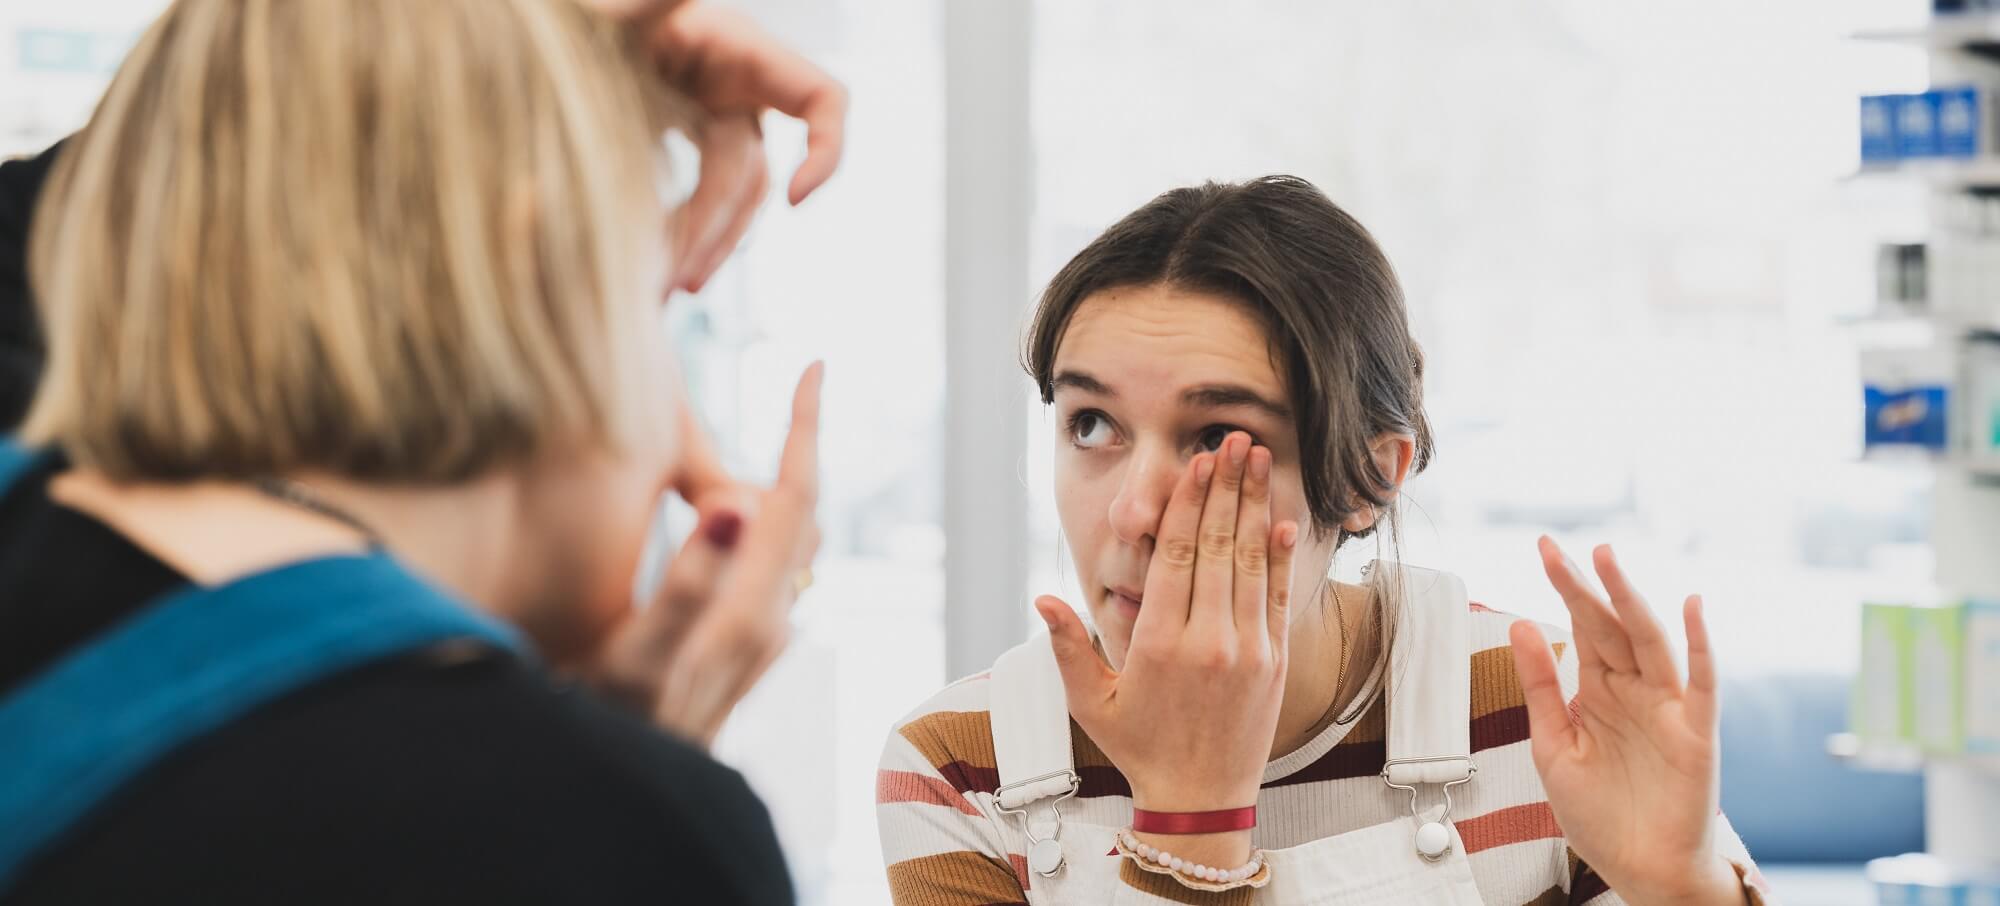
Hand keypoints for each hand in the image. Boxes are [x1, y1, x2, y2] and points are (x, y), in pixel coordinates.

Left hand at [581, 0, 848, 292]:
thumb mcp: (621, 11)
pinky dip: (685, 228)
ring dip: (706, 244)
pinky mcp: (689, 133)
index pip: (823, 98)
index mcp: (735, 46)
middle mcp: (736, 83)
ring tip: (671, 291)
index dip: (827, 151)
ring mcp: (715, 111)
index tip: (796, 200)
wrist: (564, 19)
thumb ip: (641, 11)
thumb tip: (654, 9)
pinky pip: (701, 193)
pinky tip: (656, 262)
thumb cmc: (601, 7)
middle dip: (720, 230)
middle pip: (751, 171)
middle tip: (681, 281)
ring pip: (729, 195)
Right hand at [597, 363, 823, 747]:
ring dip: (782, 479)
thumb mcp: (632, 658)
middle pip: (802, 511)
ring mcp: (759, 639)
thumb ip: (684, 585)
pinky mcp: (740, 650)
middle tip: (791, 381)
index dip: (805, 427)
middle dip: (798, 441)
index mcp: (749, 610)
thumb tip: (738, 504)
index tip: (815, 365)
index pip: (794, 497)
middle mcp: (769, 622)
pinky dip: (761, 518)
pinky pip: (769, 565)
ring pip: (790, 539)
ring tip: (766, 425)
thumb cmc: (610, 731)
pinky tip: (730, 507)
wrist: (615, 806)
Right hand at [1036, 433, 1293, 869]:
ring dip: (1253, 506)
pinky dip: (1279, 557)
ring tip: (1255, 461)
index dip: (1188, 504)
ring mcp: (1247, 651)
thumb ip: (1067, 646)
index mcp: (1159, 644)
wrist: (1200, 798)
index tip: (1196, 464)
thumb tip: (1043, 596)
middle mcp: (1207, 641)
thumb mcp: (1091, 700)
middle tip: (1231, 441)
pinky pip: (1278, 597)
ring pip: (1250, 564)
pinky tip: (1279, 519)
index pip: (1176, 557)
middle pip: (1217, 547)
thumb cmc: (1139, 746)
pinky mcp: (1275, 662)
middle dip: (1225, 488)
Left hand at [1510, 538, 1744, 905]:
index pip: (1581, 626)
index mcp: (1599, 690)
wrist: (1637, 869)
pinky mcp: (1696, 733)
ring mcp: (1668, 708)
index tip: (1544, 548)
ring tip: (1607, 559)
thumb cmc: (1600, 813)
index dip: (1565, 588)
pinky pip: (1702, 682)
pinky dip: (1701, 644)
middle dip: (1586, 585)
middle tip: (1558, 548)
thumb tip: (1521, 625)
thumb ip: (1541, 686)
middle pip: (1610, 626)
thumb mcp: (1552, 744)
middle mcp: (1634, 690)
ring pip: (1650, 641)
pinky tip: (1692, 606)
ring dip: (1629, 599)